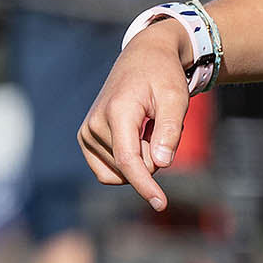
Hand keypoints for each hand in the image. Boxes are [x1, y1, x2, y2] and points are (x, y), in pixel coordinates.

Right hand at [77, 21, 192, 210]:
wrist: (142, 58)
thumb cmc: (163, 77)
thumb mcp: (176, 98)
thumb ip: (169, 130)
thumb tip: (160, 164)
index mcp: (117, 112)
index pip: (129, 160)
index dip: (145, 185)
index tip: (160, 204)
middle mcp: (94, 124)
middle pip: (131, 166)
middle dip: (153, 156)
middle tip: (159, 124)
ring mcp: (86, 133)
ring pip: (121, 171)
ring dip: (142, 157)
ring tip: (147, 127)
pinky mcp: (86, 140)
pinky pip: (110, 171)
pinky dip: (129, 161)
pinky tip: (137, 136)